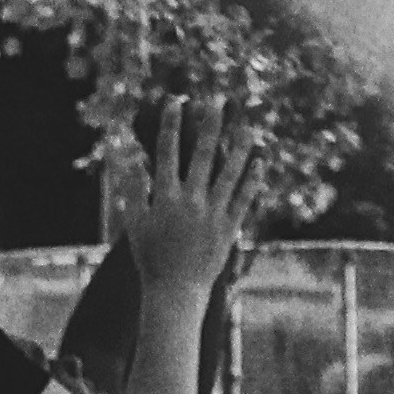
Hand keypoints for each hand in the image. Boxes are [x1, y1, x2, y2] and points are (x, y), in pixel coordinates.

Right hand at [102, 87, 265, 295]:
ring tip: (247, 127)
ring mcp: (213, 215)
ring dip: (239, 148)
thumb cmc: (150, 257)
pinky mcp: (229, 228)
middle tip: (217, 102)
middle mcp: (191, 202)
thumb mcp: (134, 223)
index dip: (170, 124)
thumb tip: (133, 159)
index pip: (166, 151)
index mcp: (165, 198)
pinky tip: (259, 162)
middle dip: (210, 126)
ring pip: (230, 174)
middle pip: (203, 155)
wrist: (175, 291)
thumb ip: (134, 190)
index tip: (174, 101)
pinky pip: (243, 199)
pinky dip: (252, 180)